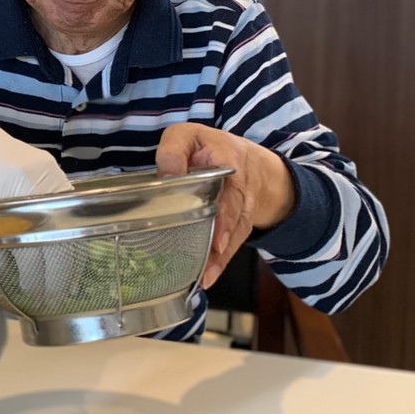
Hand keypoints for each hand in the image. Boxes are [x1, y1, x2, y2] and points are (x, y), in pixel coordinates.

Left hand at [155, 124, 295, 288]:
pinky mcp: (240, 223)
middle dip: (226, 231)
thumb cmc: (208, 148)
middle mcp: (240, 184)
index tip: (216, 221)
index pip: (228, 178)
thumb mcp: (187, 136)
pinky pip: (234, 243)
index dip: (224, 203)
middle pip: (237, 208)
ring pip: (237, 230)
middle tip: (215, 250)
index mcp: (227, 158)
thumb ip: (174, 151)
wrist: (247, 160)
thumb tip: (166, 175)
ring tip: (206, 274)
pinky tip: (208, 277)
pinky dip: (222, 261)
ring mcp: (244, 205)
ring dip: (222, 254)